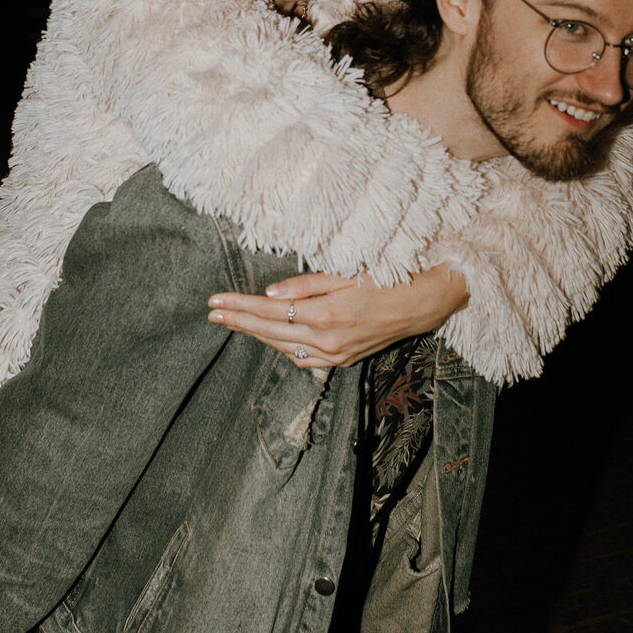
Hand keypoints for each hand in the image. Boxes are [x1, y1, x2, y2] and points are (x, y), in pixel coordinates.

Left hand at [207, 266, 467, 367]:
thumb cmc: (385, 279)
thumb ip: (305, 284)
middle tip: (212, 314)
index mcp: (324, 315)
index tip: (214, 302)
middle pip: (269, 332)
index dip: (239, 306)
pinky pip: (303, 359)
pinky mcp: (343, 360)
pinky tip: (272, 337)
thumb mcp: (345, 272)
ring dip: (257, 335)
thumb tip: (269, 292)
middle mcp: (326, 340)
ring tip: (234, 323)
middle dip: (238, 322)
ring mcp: (335, 355)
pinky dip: (283, 347)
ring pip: (283, 348)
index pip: (269, 310)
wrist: (421, 304)